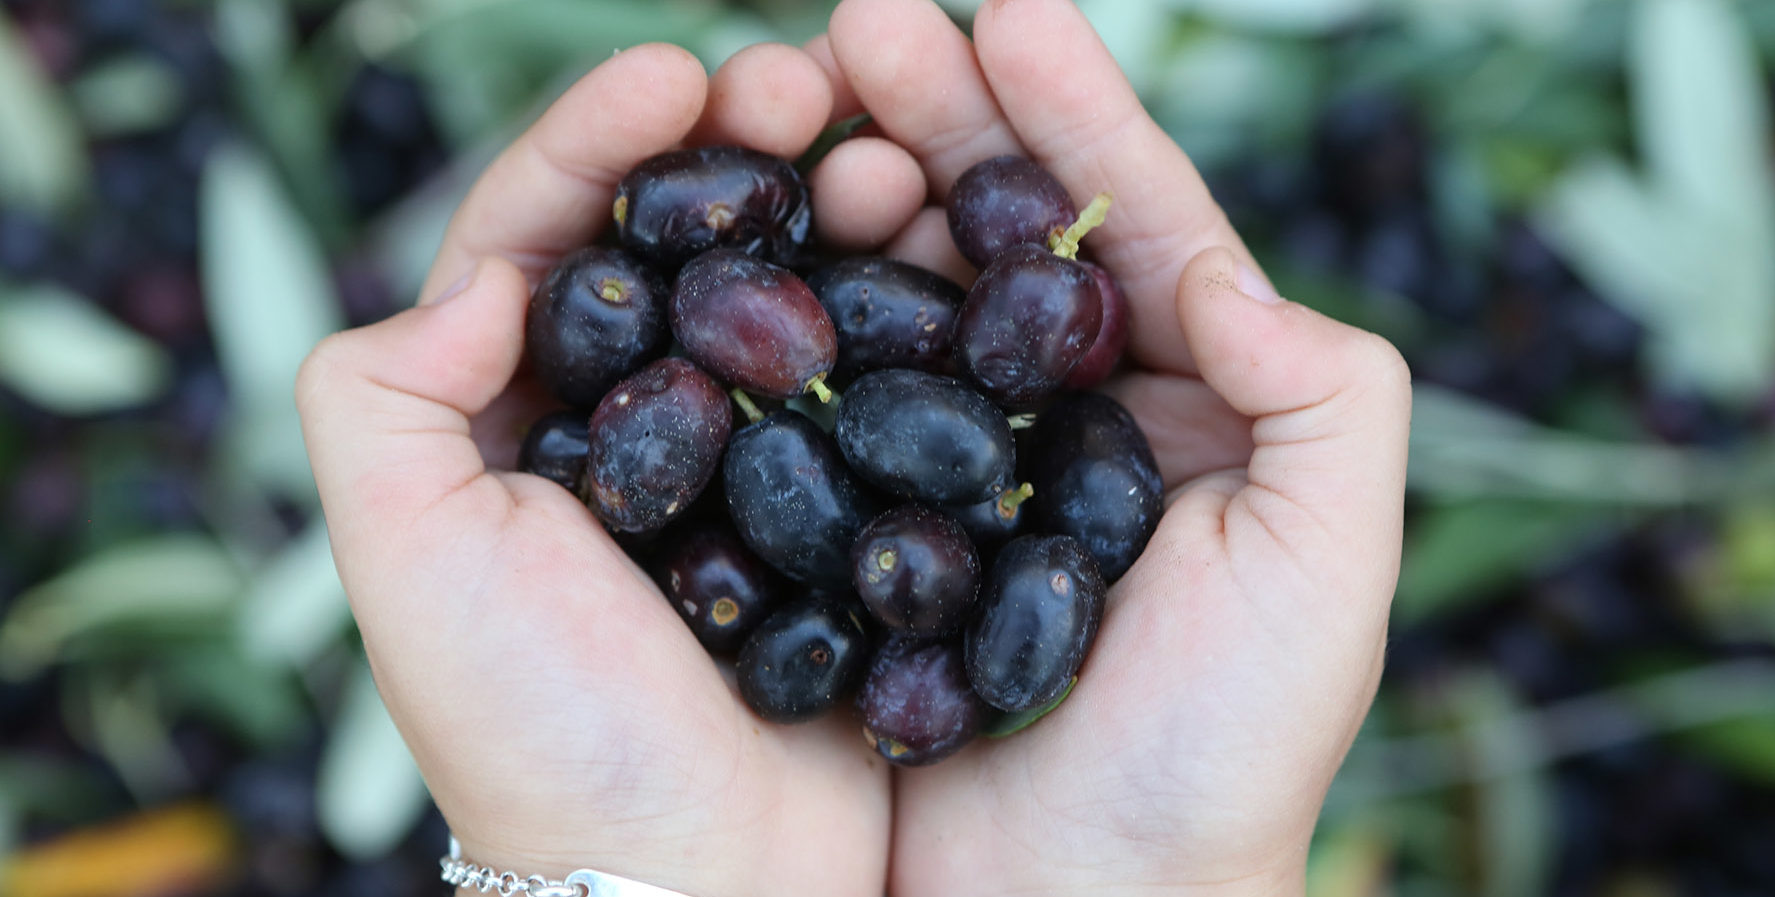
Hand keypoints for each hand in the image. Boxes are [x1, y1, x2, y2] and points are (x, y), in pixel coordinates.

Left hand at [294, 44, 901, 896]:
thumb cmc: (542, 735)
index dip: (598, 139)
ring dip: (834, 209)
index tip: (675, 72)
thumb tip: (476, 279)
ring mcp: (744, 470)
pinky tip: (943, 260)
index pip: (544, 239)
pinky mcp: (839, 514)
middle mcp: (630, 432)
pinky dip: (905, 311)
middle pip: (680, 247)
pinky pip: (873, 383)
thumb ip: (378, 399)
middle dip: (738, 148)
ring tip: (889, 154)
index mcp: (514, 422)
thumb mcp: (407, 563)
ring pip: (787, 298)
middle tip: (807, 85)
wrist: (699, 882)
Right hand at [815, 1, 1410, 893]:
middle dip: (935, 115)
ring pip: (898, 297)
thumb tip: (1224, 266)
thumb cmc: (1220, 759)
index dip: (1071, 114)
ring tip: (795, 104)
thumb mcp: (1331, 566)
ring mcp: (951, 476)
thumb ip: (1329, 390)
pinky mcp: (857, 535)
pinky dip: (783, 317)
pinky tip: (749, 246)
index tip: (1007, 10)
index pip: (1128, 226)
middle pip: (996, 236)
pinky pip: (816, 404)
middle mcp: (1064, 426)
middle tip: (858, 23)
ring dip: (851, 187)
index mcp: (1183, 410)